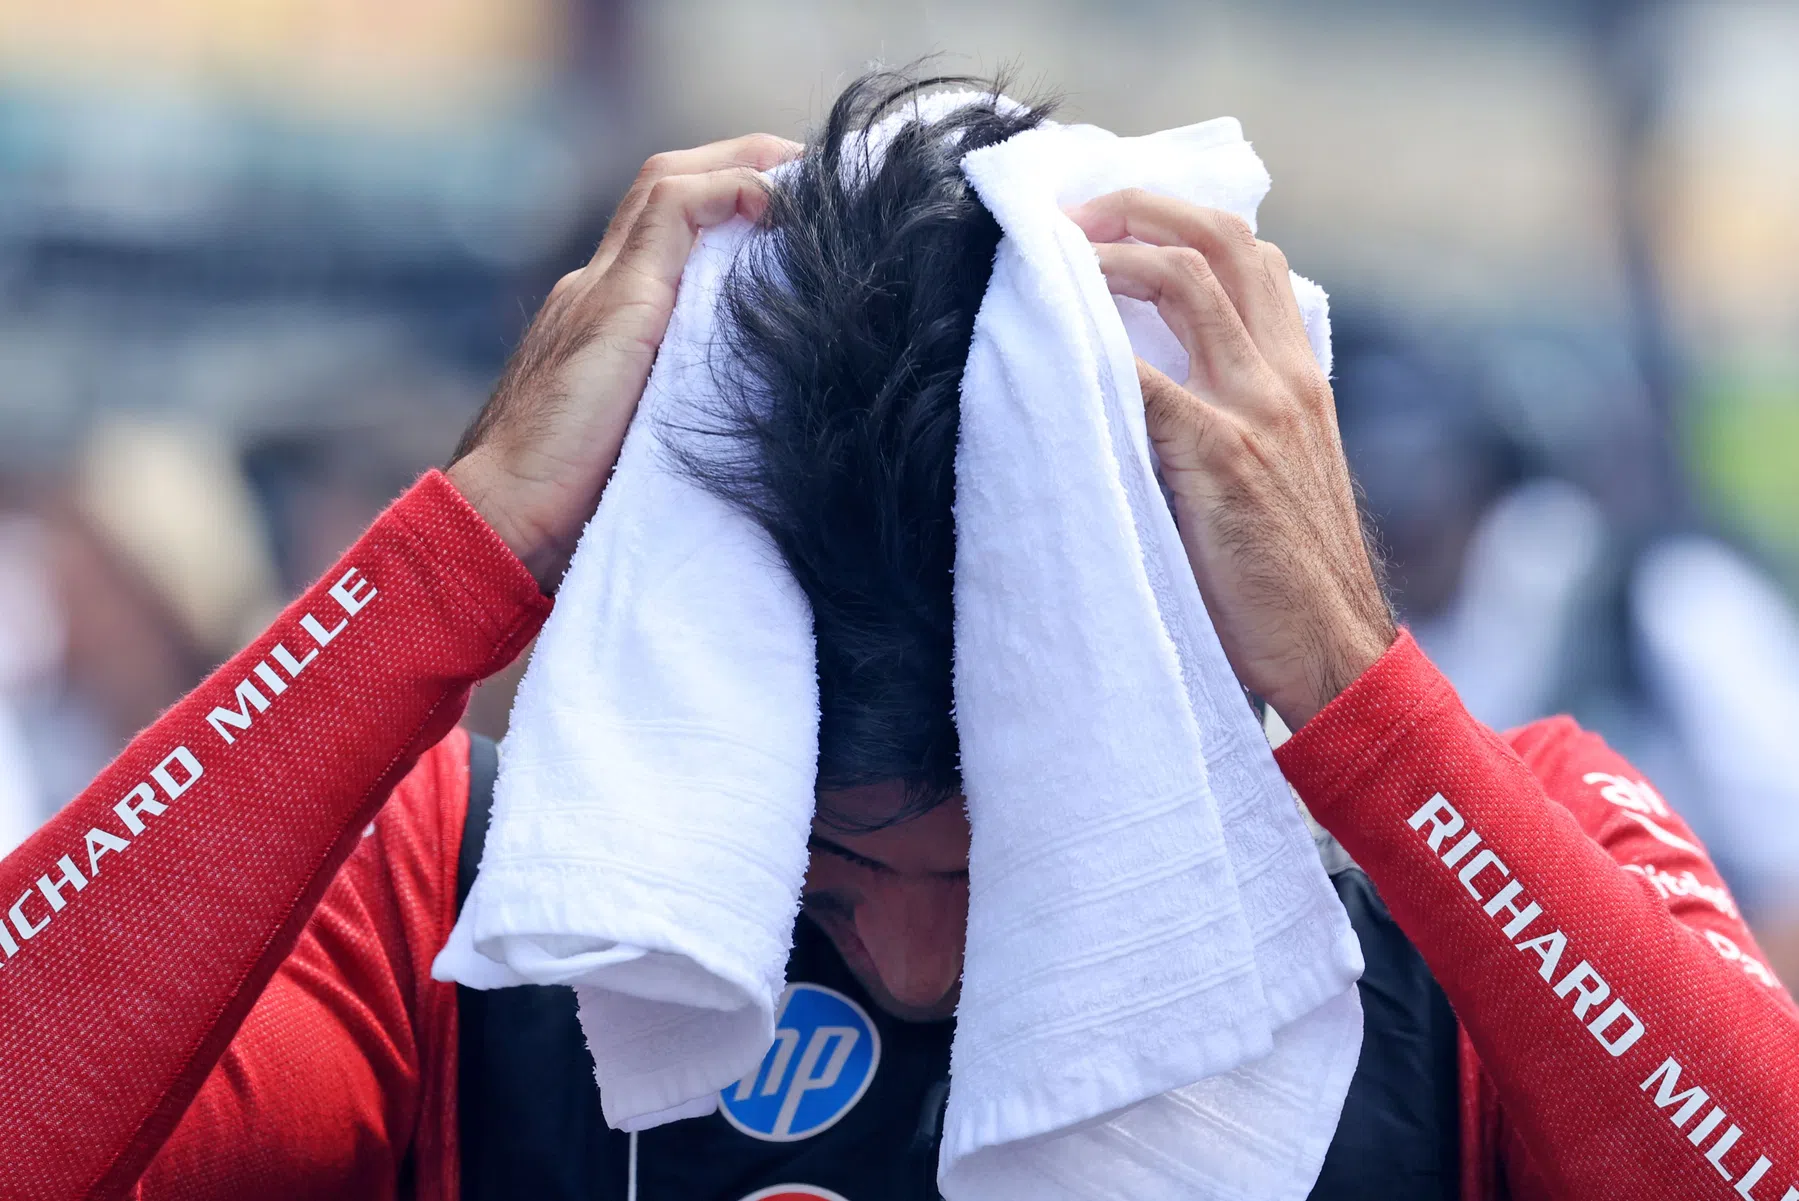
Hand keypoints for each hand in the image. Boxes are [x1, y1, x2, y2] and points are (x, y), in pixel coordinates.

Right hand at [447, 134, 800, 589]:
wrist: (505, 520)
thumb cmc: (573, 507)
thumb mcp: (647, 439)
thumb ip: (681, 406)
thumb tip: (756, 417)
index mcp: (602, 318)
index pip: (663, 233)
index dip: (724, 205)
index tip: (792, 214)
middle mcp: (596, 289)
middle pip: (667, 188)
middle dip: (740, 164)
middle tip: (812, 174)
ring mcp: (599, 289)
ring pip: (668, 184)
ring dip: (741, 165)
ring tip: (808, 176)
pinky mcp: (616, 302)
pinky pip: (673, 210)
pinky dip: (728, 191)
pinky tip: (775, 205)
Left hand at [1069, 190, 1394, 727]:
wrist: (1335, 655)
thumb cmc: (1291, 579)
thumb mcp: (1279, 477)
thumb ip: (1236, 422)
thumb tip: (1151, 391)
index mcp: (1300, 379)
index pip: (1254, 258)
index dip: (1182, 219)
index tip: (1117, 215)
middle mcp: (1285, 378)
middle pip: (1221, 241)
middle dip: (1138, 208)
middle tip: (1071, 217)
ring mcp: (1256, 410)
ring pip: (1185, 279)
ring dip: (1109, 254)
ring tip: (1052, 255)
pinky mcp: (1221, 456)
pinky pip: (1143, 375)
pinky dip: (1090, 347)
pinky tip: (1049, 342)